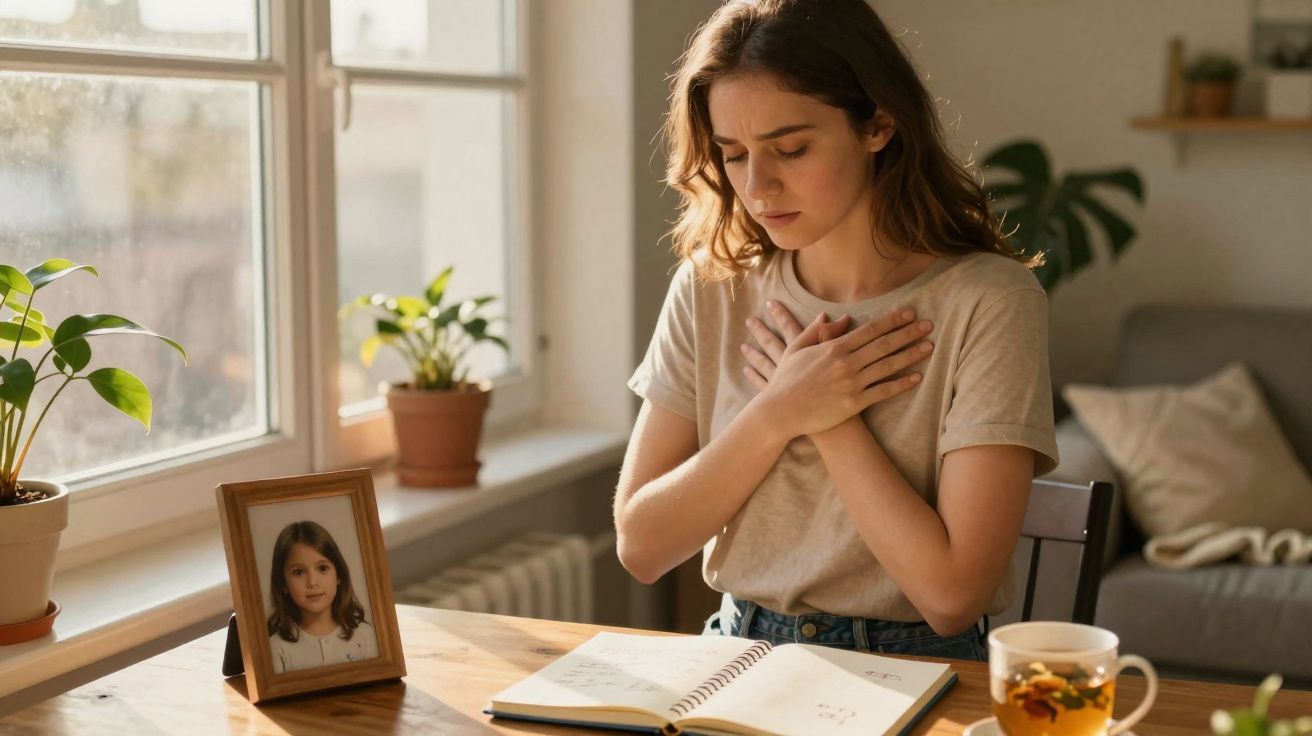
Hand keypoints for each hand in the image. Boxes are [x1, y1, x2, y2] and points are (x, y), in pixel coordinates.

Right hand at [741, 301, 933, 437]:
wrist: (780, 411)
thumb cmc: (786, 379)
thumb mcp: (796, 349)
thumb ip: (817, 331)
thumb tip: (838, 317)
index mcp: (834, 347)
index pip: (870, 330)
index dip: (892, 320)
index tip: (909, 313)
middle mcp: (846, 363)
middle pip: (884, 344)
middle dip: (908, 333)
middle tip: (928, 325)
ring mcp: (851, 383)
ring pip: (887, 366)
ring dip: (910, 355)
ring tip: (929, 347)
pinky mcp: (854, 403)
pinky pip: (882, 392)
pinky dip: (901, 384)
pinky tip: (917, 378)